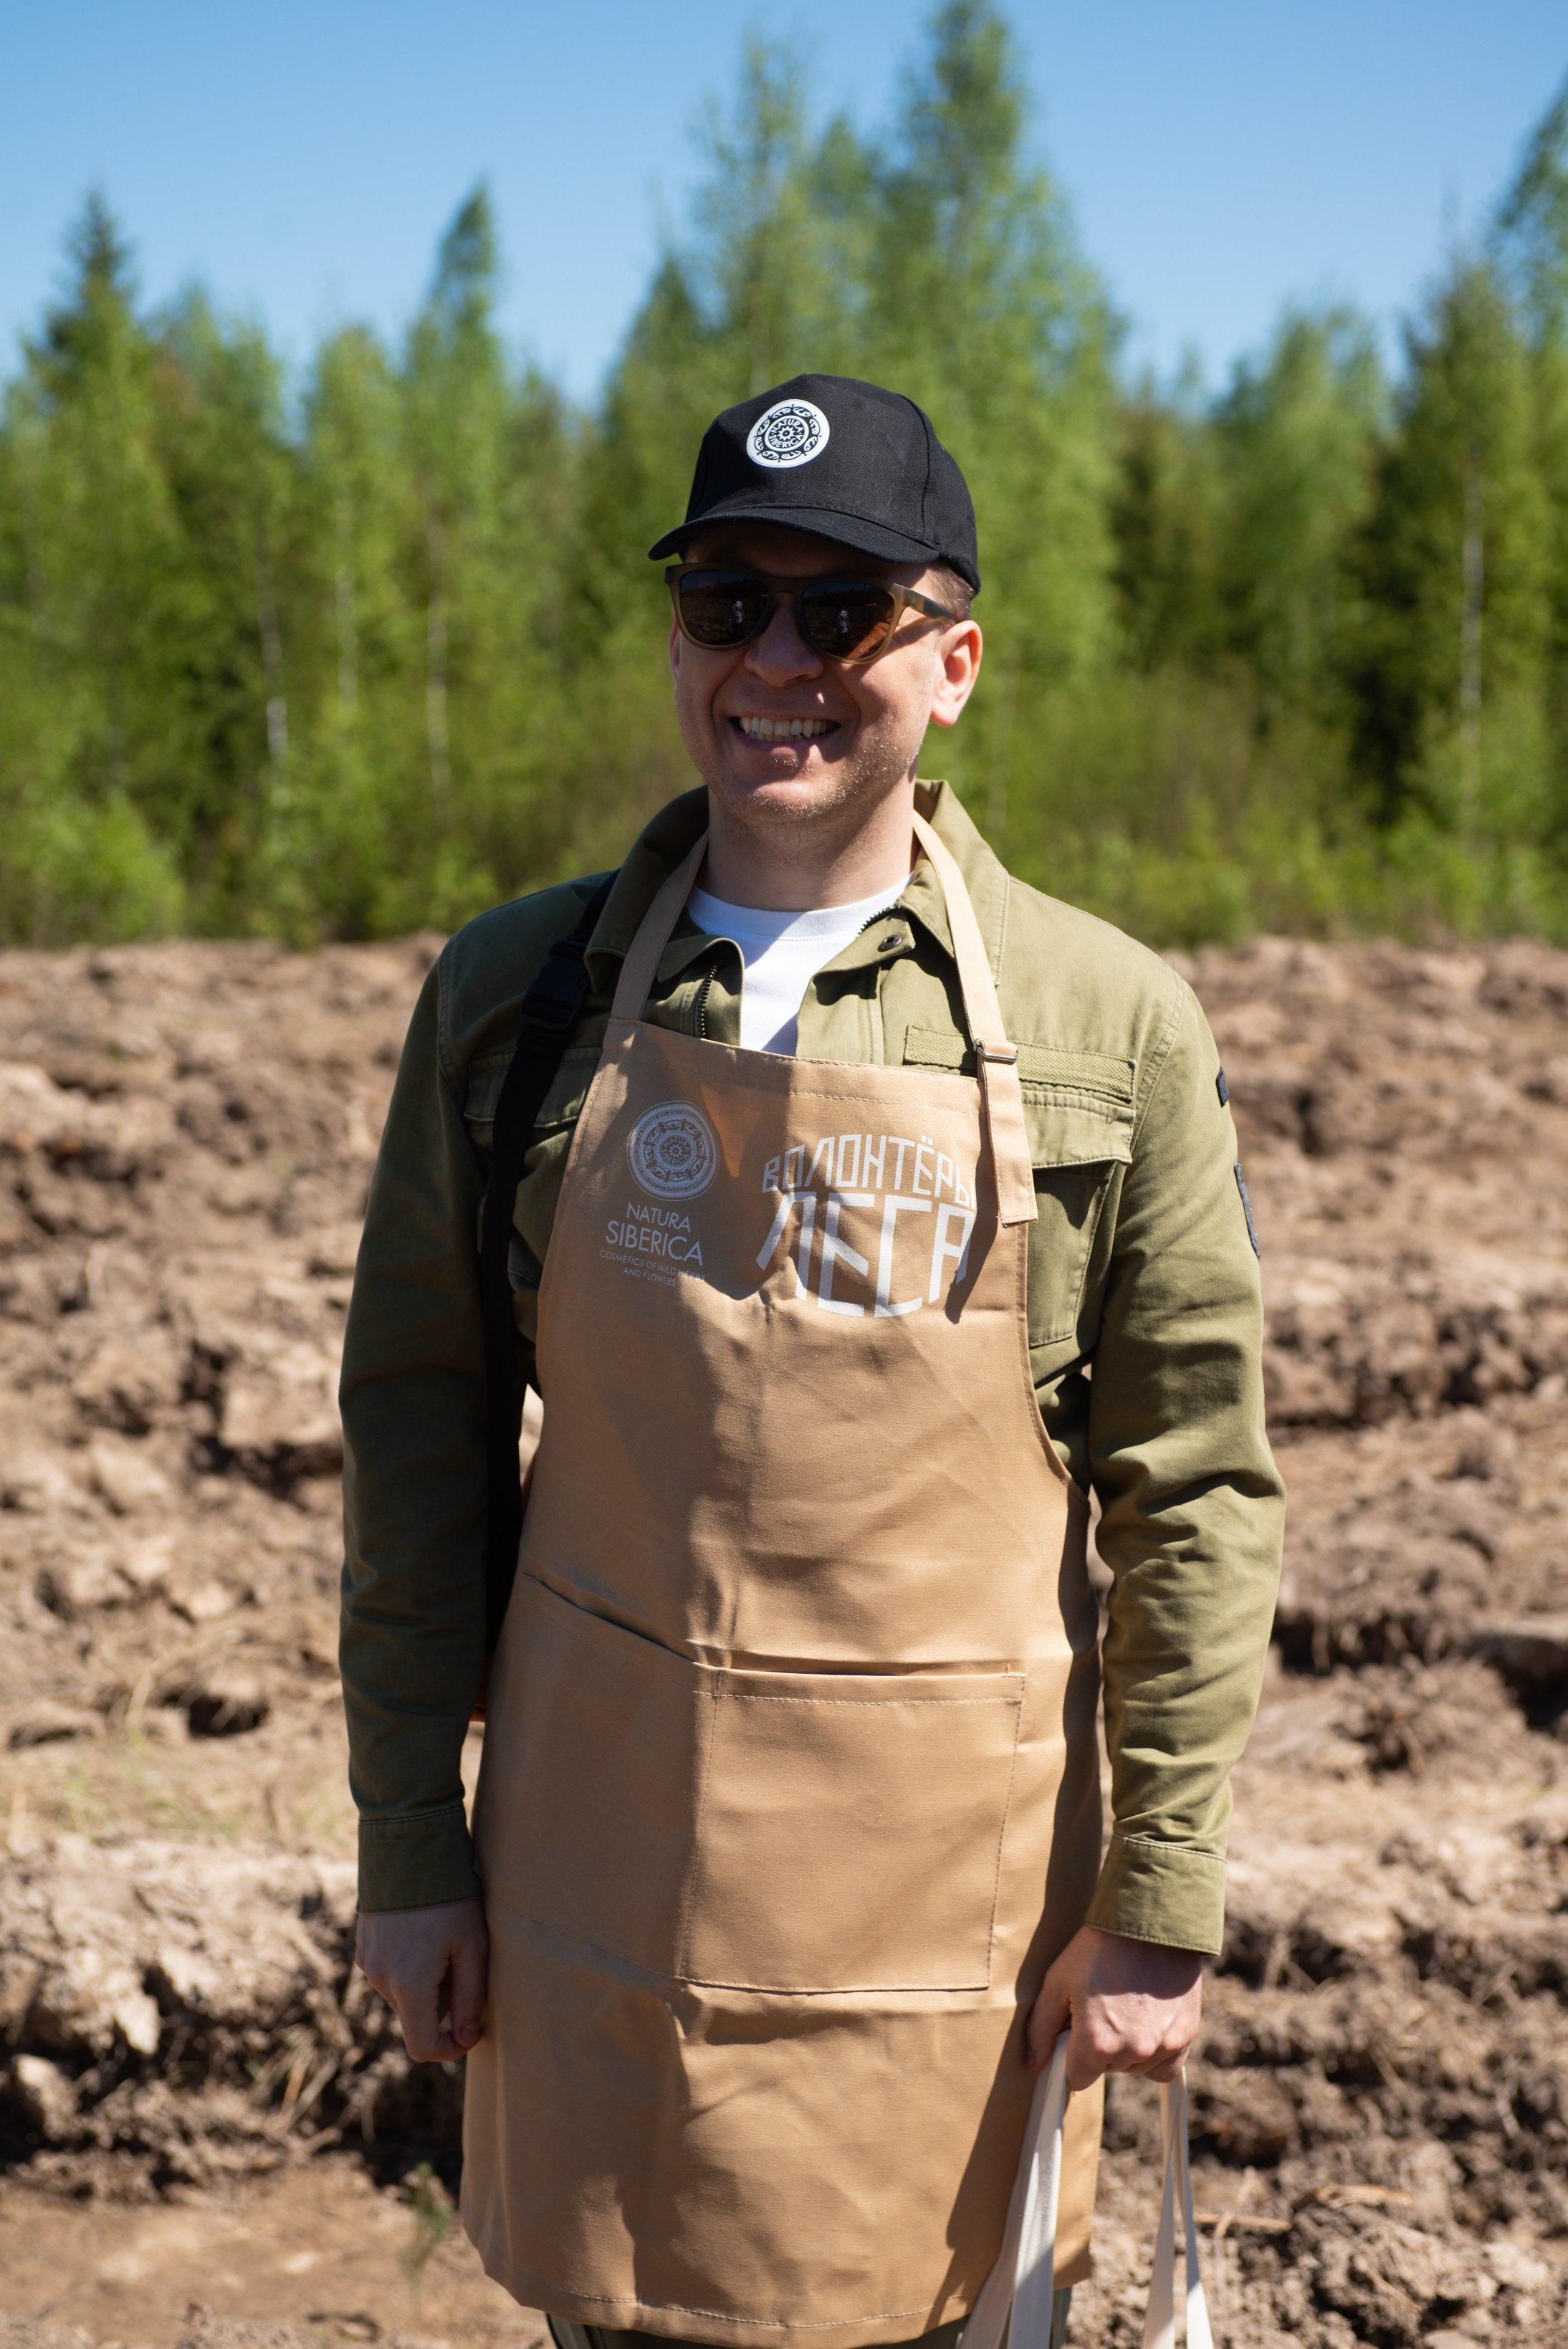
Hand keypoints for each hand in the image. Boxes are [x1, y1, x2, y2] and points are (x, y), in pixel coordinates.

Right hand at [355, 1896, 488, 2061]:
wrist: (409, 1847)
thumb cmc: (449, 1897)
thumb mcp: (472, 1946)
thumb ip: (470, 1997)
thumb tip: (468, 2037)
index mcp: (408, 1985)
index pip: (422, 2046)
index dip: (450, 2049)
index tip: (473, 2032)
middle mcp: (380, 1980)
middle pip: (416, 2017)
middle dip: (443, 2004)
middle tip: (464, 1962)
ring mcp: (367, 1962)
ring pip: (403, 1994)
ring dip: (426, 1984)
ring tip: (444, 1941)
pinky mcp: (363, 1946)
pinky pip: (389, 1973)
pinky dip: (409, 1967)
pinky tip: (424, 1932)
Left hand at [1026, 1923, 1202, 2091]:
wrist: (1149, 1923)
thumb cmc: (1099, 1949)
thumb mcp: (1058, 1982)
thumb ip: (1041, 2029)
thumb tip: (1033, 2064)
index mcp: (1096, 2045)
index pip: (1076, 2078)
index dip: (1072, 2055)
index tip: (1075, 2034)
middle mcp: (1131, 2053)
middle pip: (1107, 2071)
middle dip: (1100, 2047)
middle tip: (1102, 2007)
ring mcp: (1162, 2047)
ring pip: (1135, 2067)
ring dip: (1129, 2048)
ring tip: (1126, 2006)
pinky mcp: (1185, 2037)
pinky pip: (1165, 2066)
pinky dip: (1156, 2053)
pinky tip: (1148, 2022)